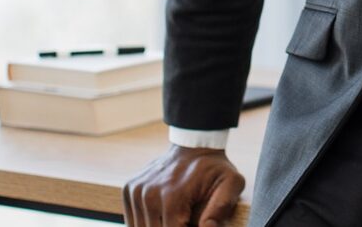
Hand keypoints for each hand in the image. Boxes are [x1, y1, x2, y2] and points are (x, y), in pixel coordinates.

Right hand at [123, 145, 244, 226]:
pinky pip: (133, 221)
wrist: (195, 144)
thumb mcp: (231, 183)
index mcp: (172, 197)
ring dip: (159, 226)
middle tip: (186, 217)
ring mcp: (137, 191)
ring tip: (178, 215)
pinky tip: (163, 213)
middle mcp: (149, 195)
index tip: (193, 223)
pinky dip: (147, 223)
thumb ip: (222, 208)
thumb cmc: (215, 168)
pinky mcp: (130, 189)